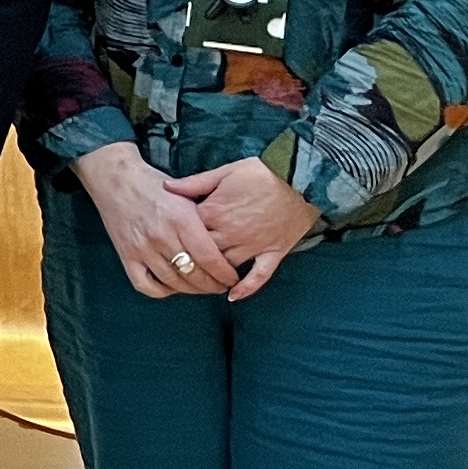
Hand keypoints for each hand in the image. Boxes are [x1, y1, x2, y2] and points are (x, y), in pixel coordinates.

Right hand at [74, 140, 229, 299]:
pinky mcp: (126, 255)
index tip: (232, 278)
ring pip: (173, 283)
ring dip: (191, 290)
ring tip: (201, 287)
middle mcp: (162, 236)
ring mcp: (142, 248)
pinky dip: (162, 290)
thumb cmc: (153, 185)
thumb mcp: (185, 193)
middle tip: (220, 285)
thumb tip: (227, 243)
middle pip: (194, 274)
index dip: (225, 274)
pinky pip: (146, 285)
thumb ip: (204, 218)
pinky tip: (172, 285)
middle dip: (212, 285)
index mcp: (181, 219)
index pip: (210, 258)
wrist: (115, 179)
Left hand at [165, 156, 321, 300]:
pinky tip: (233, 296)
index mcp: (213, 213)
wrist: (301, 177)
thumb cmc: (262, 172)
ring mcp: (252, 246)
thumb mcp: (224, 172)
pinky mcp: (273, 252)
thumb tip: (166, 188)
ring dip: (213, 274)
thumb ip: (194, 183)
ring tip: (203, 279)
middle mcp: (230, 233)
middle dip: (192, 258)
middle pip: (202, 253)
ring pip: (225, 266)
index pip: (186, 231)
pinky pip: (258, 276)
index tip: (173, 236)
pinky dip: (246, 288)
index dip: (178, 234)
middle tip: (183, 261)